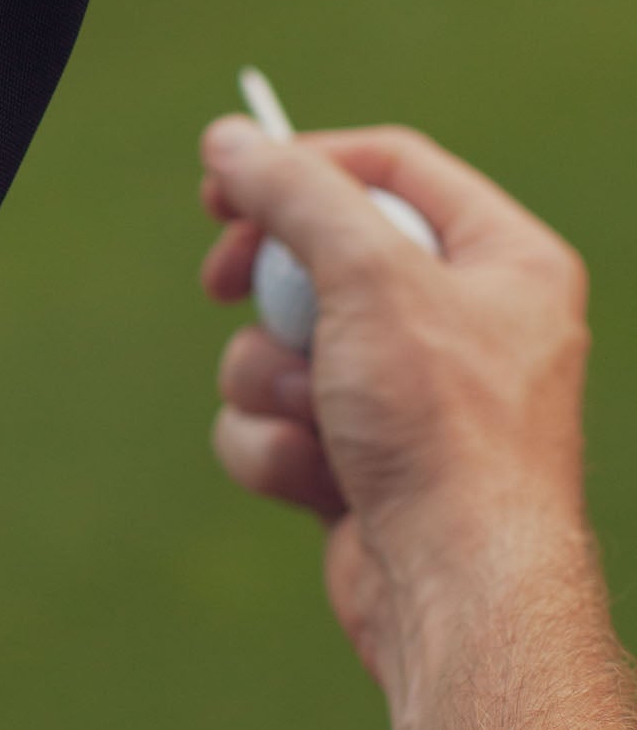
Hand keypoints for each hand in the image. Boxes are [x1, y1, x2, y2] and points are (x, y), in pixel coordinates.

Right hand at [200, 118, 594, 706]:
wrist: (456, 591)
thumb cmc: (444, 429)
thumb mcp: (368, 275)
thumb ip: (295, 193)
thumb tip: (230, 138)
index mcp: (505, 261)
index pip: (390, 168)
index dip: (301, 163)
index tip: (223, 180)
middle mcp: (466, 322)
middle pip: (323, 253)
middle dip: (268, 286)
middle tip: (223, 282)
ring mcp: (409, 396)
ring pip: (281, 342)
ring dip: (269, 379)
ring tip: (310, 416)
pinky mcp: (359, 459)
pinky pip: (276, 418)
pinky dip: (275, 444)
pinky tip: (316, 479)